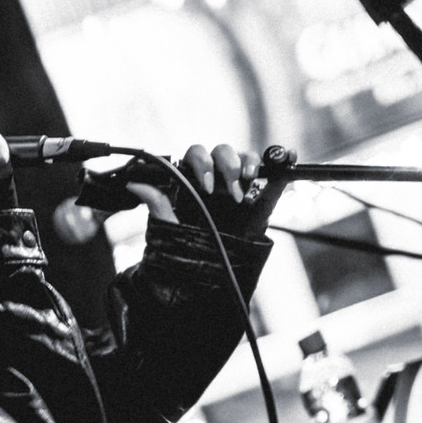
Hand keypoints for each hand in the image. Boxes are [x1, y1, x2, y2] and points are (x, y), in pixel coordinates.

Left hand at [129, 142, 288, 236]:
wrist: (210, 270)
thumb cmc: (188, 245)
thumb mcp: (171, 225)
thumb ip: (158, 203)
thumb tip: (135, 183)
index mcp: (194, 178)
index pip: (197, 155)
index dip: (201, 164)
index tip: (204, 186)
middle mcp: (216, 175)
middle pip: (222, 152)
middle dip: (226, 166)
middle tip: (227, 192)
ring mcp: (239, 181)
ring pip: (245, 156)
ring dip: (247, 163)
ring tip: (246, 182)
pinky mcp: (261, 191)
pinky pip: (272, 168)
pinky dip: (281, 156)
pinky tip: (287, 156)